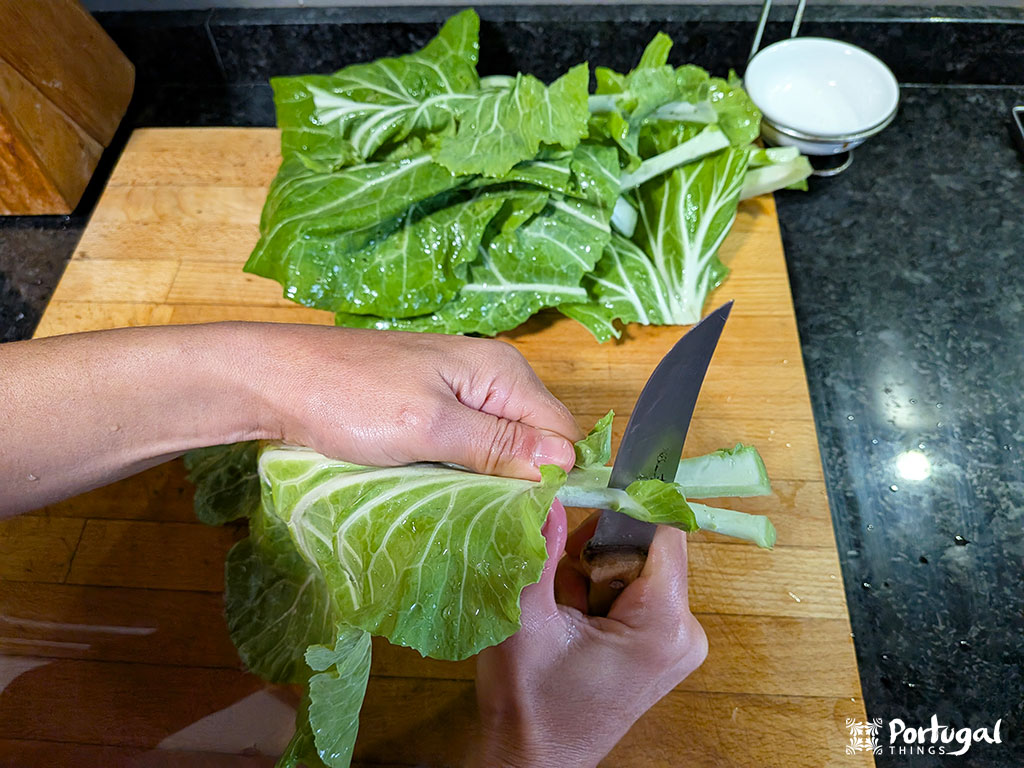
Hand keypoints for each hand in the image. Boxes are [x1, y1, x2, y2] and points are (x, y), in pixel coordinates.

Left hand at [0, 322, 579, 516]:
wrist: (275, 380)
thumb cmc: (350, 400)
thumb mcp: (429, 427)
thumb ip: (499, 444)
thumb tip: (567, 465)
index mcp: (501, 371)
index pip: (561, 432)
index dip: (552, 477)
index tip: (525, 519)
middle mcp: (490, 375)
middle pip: (536, 439)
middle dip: (523, 480)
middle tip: (493, 522)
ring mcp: (460, 389)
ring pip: (503, 445)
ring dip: (491, 479)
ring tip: (468, 512)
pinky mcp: (433, 405)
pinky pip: (471, 443)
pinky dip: (465, 469)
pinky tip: (446, 491)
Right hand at [472, 501, 707, 767]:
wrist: (533, 759)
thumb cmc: (530, 704)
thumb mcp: (524, 619)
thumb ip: (537, 550)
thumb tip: (546, 491)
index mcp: (664, 624)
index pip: (662, 531)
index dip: (619, 515)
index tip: (576, 529)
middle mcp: (686, 630)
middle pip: (647, 547)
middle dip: (598, 554)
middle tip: (563, 591)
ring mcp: (677, 640)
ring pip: (636, 565)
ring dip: (594, 575)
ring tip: (567, 614)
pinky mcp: (662, 645)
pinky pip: (635, 589)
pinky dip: (600, 594)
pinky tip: (576, 624)